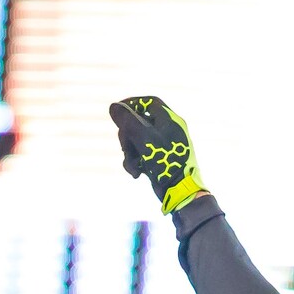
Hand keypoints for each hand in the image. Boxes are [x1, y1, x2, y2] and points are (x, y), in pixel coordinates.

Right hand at [109, 95, 208, 212]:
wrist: (180, 191)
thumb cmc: (166, 162)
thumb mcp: (144, 138)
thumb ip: (128, 121)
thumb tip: (114, 106)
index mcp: (170, 120)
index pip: (150, 102)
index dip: (132, 103)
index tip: (117, 109)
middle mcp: (168, 130)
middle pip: (139, 123)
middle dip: (127, 135)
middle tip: (124, 146)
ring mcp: (163, 145)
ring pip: (137, 140)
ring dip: (130, 153)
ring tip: (132, 165)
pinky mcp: (159, 159)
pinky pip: (141, 154)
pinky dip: (136, 162)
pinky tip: (136, 173)